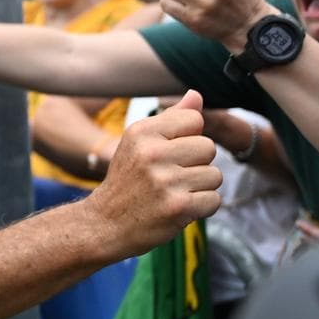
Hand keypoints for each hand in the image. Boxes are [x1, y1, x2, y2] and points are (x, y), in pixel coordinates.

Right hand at [85, 91, 221, 258]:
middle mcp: (152, 153)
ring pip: (215, 175)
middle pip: (208, 147)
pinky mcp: (178, 207)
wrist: (104, 224)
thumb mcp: (139, 143)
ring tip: (173, 193)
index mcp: (142, 132)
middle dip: (196, 164)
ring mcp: (165, 181)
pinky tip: (178, 209)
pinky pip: (214, 200)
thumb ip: (171, 118)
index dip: (188, 139)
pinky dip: (201, 208)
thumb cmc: (127, 181)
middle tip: (170, 177)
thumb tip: (196, 94)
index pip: (194, 120)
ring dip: (199, 188)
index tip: (168, 154)